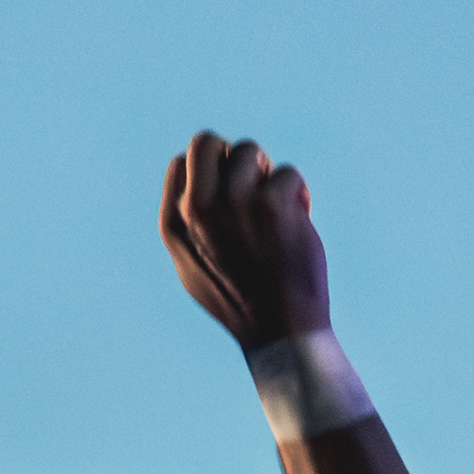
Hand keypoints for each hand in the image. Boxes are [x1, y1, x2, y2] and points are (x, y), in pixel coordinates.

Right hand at [159, 132, 331, 349]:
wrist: (282, 331)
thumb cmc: (242, 303)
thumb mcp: (192, 269)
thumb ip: (186, 226)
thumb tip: (190, 188)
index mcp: (173, 224)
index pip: (182, 162)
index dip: (213, 173)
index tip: (231, 200)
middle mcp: (197, 208)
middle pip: (208, 142)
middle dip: (234, 158)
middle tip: (254, 188)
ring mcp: (233, 202)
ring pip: (250, 151)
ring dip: (270, 175)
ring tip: (279, 210)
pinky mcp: (272, 204)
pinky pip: (288, 173)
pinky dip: (299, 195)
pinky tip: (299, 222)